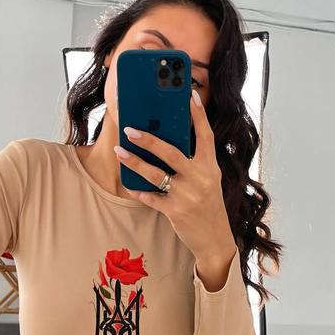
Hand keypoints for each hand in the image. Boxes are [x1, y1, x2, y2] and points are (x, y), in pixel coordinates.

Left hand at [114, 89, 235, 258]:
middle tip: (130, 129)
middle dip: (149, 139)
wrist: (215, 239)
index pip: (205, 135)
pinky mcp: (176, 212)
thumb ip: (192, 162)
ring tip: (119, 151)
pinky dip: (139, 191)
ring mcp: (188, 196)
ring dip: (135, 161)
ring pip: (156, 174)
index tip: (188, 94)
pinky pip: (152, 198)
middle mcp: (201, 178)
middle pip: (172, 153)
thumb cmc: (207, 204)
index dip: (198, 114)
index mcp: (210, 166)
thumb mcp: (207, 179)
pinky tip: (128, 184)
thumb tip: (165, 140)